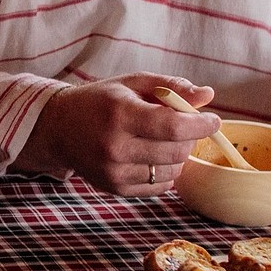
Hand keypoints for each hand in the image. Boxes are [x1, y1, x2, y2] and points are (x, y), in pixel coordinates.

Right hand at [17, 73, 220, 196]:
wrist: (58, 127)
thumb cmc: (100, 101)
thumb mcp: (131, 83)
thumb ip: (170, 87)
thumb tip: (208, 95)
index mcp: (120, 114)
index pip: (174, 127)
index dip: (201, 124)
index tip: (213, 120)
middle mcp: (115, 146)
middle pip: (177, 150)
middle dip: (189, 138)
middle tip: (181, 126)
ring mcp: (113, 170)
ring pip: (172, 171)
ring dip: (178, 156)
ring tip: (163, 141)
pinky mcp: (114, 187)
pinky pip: (159, 186)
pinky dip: (164, 172)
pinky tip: (151, 156)